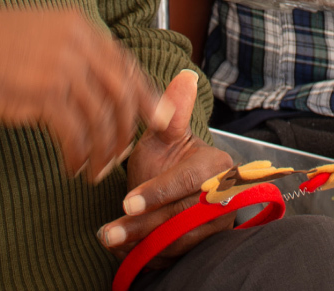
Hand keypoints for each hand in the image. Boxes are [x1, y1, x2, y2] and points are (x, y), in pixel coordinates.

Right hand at [0, 7, 164, 180]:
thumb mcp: (35, 31)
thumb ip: (68, 48)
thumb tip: (94, 76)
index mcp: (77, 24)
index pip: (125, 63)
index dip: (144, 95)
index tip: (155, 119)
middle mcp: (76, 42)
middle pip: (121, 93)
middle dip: (128, 129)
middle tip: (124, 155)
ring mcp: (61, 68)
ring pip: (100, 118)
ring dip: (101, 151)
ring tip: (94, 170)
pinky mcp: (42, 95)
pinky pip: (74, 135)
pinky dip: (78, 156)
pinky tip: (71, 167)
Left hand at [98, 69, 233, 262]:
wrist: (172, 191)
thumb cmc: (167, 160)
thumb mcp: (164, 136)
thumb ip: (172, 113)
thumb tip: (184, 76)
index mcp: (217, 165)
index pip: (187, 181)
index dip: (158, 192)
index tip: (127, 202)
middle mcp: (225, 197)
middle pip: (182, 216)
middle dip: (143, 225)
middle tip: (109, 233)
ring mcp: (218, 224)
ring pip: (179, 240)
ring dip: (142, 244)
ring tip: (110, 240)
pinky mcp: (206, 246)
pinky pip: (177, 256)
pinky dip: (150, 256)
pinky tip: (124, 251)